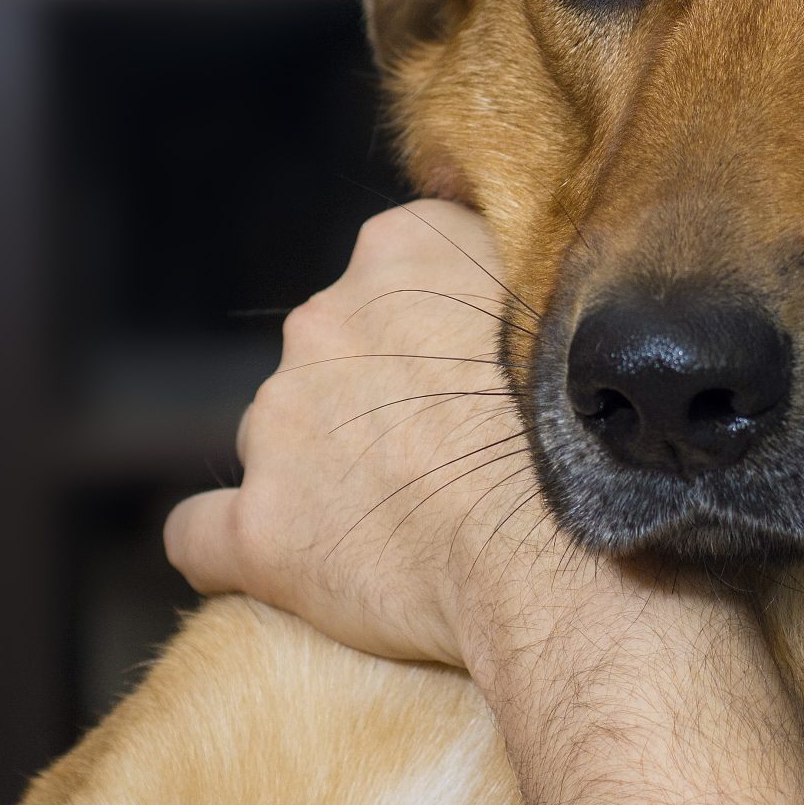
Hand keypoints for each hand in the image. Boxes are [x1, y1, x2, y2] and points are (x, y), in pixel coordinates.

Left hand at [170, 202, 803, 804]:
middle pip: (332, 349)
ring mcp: (278, 424)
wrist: (576, 561)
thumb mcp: (585, 300)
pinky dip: (233, 546)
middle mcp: (324, 318)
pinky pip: (201, 533)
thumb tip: (535, 237)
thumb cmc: (602, 435)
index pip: (396, 267)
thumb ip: (533, 261)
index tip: (477, 376)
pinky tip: (275, 567)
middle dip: (371, 397)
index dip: (436, 327)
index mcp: (400, 250)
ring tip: (397, 527)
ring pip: (279, 437)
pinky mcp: (259, 529)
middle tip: (448, 457)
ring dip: (321, 471)